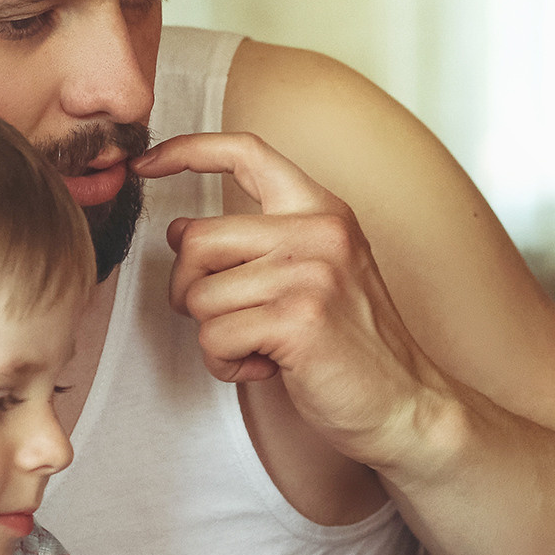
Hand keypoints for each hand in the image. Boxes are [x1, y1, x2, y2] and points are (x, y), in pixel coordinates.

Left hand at [136, 133, 455, 468]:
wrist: (407, 404)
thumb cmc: (355, 346)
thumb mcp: (314, 274)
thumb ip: (256, 244)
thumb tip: (180, 230)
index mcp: (322, 211)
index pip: (247, 152)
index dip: (187, 150)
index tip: (148, 163)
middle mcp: (318, 231)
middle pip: (197, 240)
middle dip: (191, 290)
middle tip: (227, 319)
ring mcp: (310, 273)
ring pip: (199, 296)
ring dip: (215, 336)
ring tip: (261, 347)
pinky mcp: (297, 320)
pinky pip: (214, 337)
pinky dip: (226, 363)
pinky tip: (267, 367)